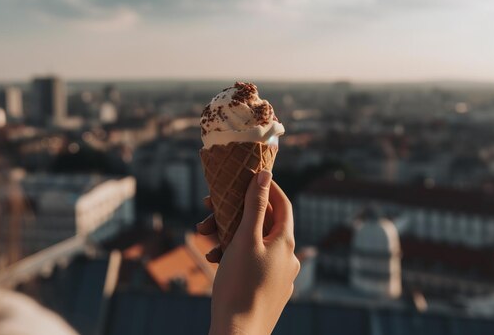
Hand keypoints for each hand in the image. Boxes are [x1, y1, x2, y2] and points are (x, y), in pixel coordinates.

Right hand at [199, 171, 299, 334]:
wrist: (237, 334)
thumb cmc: (240, 285)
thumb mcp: (244, 238)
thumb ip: (255, 205)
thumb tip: (265, 175)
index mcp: (286, 243)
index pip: (282, 204)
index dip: (267, 186)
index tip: (248, 175)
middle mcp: (288, 258)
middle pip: (263, 224)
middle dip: (235, 213)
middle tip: (210, 208)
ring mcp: (279, 276)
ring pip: (254, 244)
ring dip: (229, 235)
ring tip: (205, 237)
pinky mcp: (268, 290)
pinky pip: (252, 263)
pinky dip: (234, 255)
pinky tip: (214, 258)